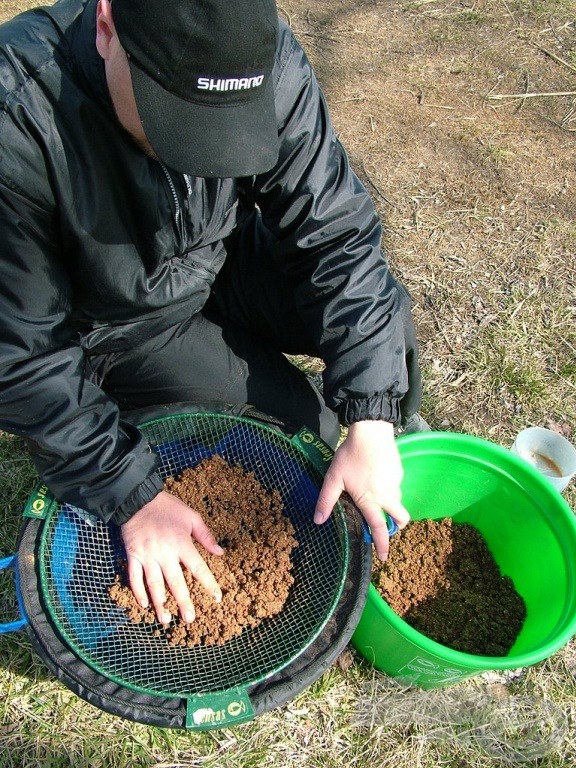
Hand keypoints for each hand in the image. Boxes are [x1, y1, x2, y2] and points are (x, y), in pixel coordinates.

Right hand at [120, 490, 222, 623]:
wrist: (138, 499)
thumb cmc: (167, 507)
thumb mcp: (191, 516)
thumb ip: (205, 536)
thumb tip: (220, 552)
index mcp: (181, 543)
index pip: (198, 567)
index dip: (208, 583)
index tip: (217, 597)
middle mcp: (164, 553)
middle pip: (175, 582)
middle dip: (183, 602)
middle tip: (190, 619)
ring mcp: (147, 556)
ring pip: (154, 584)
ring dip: (160, 603)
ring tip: (166, 620)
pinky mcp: (133, 556)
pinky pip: (134, 578)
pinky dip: (138, 592)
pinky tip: (145, 605)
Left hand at [314, 420, 409, 559]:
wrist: (371, 432)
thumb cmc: (350, 456)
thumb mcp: (333, 478)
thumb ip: (326, 500)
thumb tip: (318, 520)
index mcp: (371, 500)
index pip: (378, 528)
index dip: (381, 544)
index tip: (384, 558)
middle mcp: (387, 494)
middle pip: (399, 518)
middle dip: (395, 528)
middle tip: (387, 531)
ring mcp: (395, 483)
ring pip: (398, 501)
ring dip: (391, 507)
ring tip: (377, 501)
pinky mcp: (399, 471)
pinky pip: (396, 486)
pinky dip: (390, 490)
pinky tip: (377, 480)